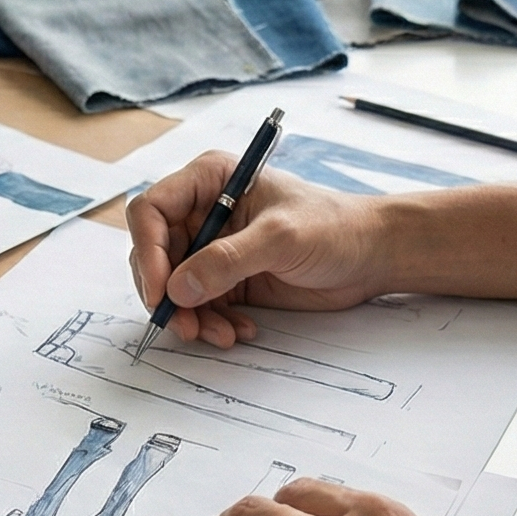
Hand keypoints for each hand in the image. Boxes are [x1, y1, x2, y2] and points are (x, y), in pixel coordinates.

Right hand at [126, 153, 388, 347]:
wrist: (369, 256)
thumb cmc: (333, 227)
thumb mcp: (280, 238)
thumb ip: (228, 260)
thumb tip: (178, 289)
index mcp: (210, 180)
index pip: (151, 211)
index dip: (147, 252)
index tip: (161, 291)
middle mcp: (203, 212)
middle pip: (155, 255)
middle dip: (166, 294)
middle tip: (184, 326)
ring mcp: (213, 247)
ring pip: (174, 287)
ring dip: (190, 316)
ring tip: (220, 335)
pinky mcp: (227, 279)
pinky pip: (199, 306)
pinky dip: (211, 324)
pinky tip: (239, 331)